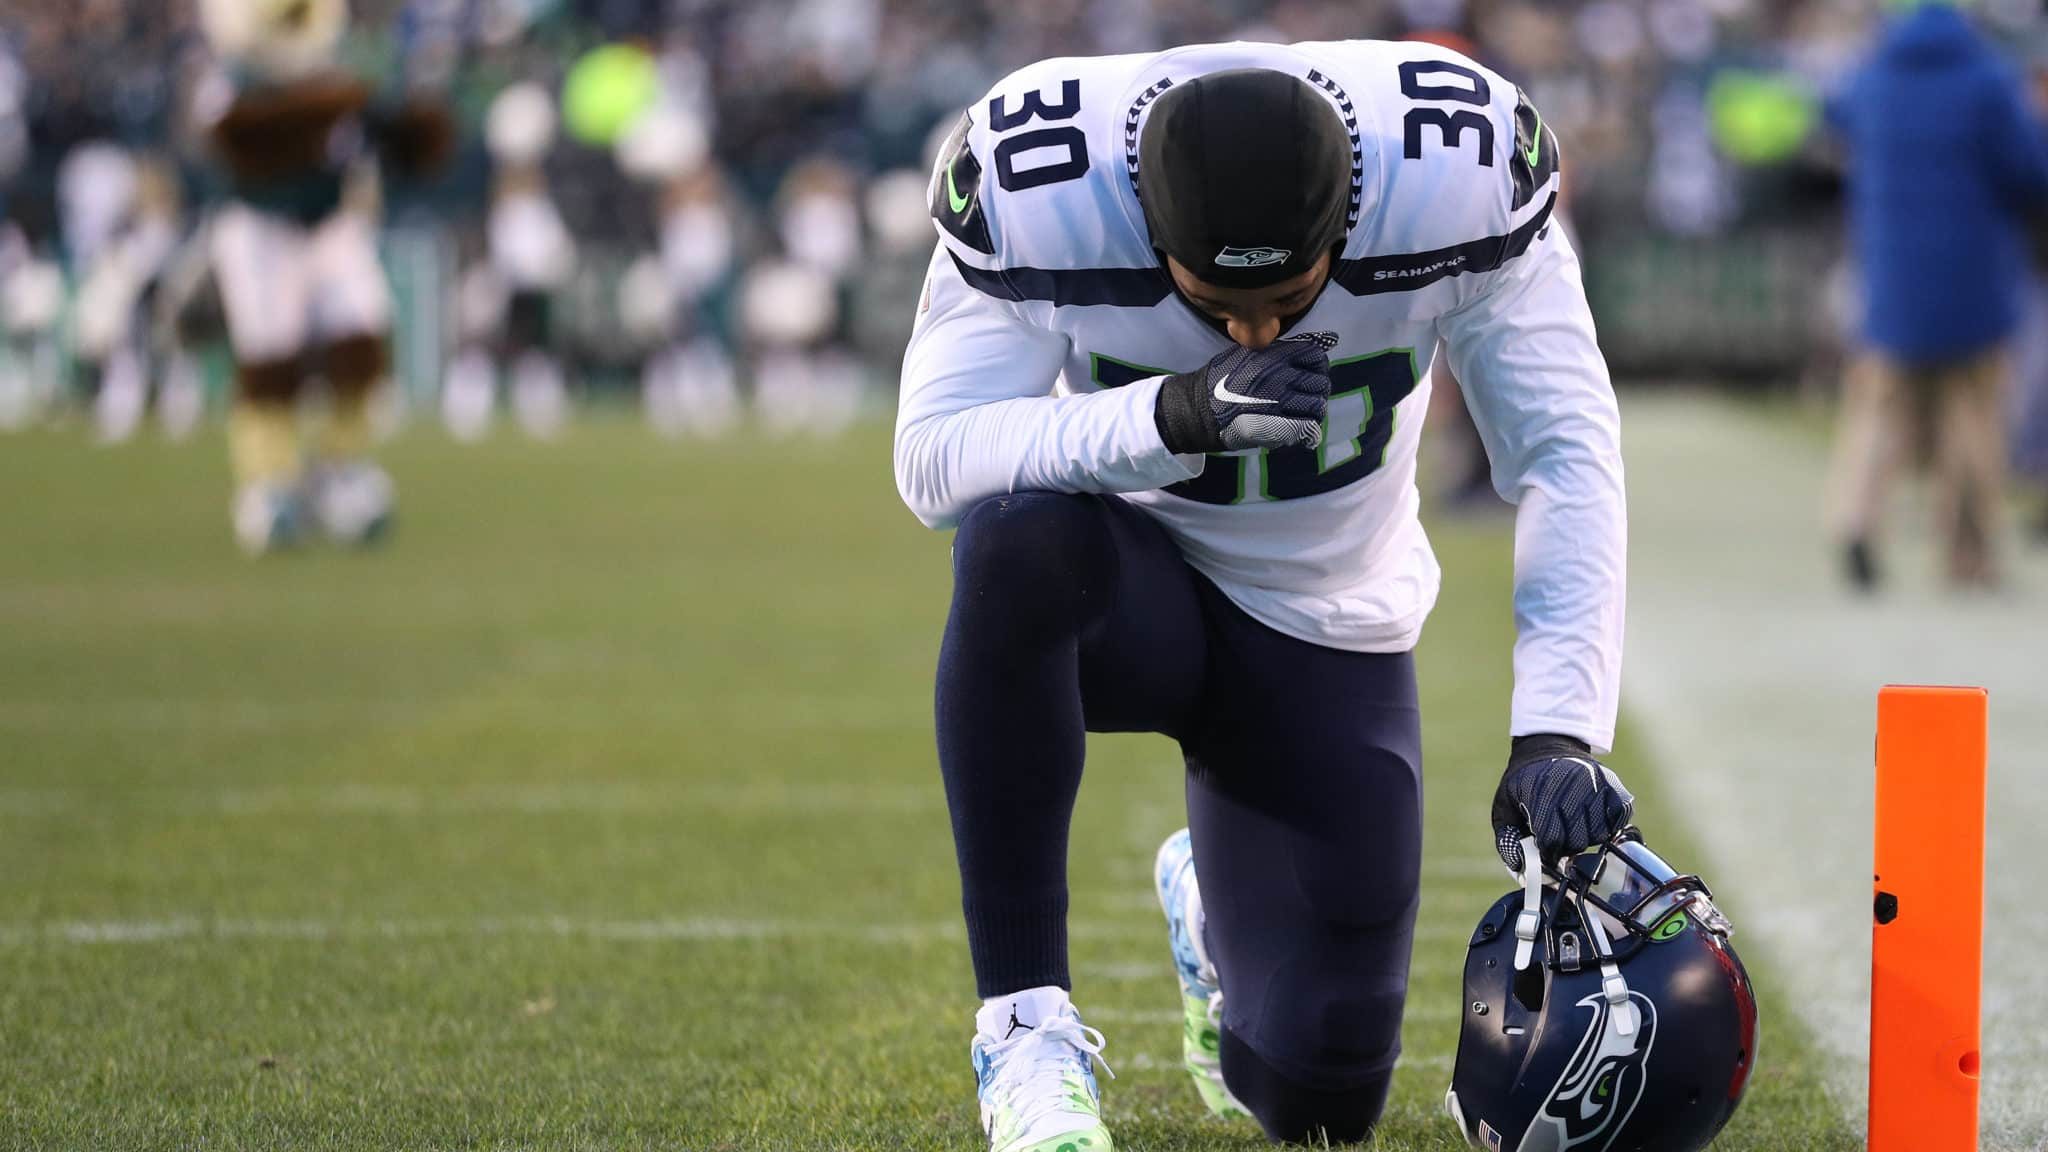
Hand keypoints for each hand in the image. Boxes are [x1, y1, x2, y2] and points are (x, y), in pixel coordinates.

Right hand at [1153, 331, 1333, 454]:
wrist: (1200, 410)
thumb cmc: (1220, 381)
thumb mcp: (1247, 354)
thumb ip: (1275, 352)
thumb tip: (1313, 343)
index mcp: (1274, 355)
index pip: (1315, 356)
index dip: (1317, 367)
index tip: (1310, 375)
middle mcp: (1281, 374)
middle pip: (1321, 382)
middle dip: (1316, 392)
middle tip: (1305, 400)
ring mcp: (1281, 400)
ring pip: (1317, 406)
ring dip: (1312, 413)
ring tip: (1300, 418)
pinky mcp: (1279, 425)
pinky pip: (1309, 428)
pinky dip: (1308, 433)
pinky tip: (1299, 434)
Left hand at [1492, 735, 1634, 873]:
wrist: (1549, 748)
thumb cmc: (1525, 784)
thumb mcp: (1505, 806)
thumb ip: (1507, 840)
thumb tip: (1521, 869)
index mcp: (1543, 790)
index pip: (1552, 838)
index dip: (1547, 852)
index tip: (1545, 850)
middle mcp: (1575, 786)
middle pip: (1577, 841)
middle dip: (1565, 845)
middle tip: (1558, 833)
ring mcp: (1599, 786)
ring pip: (1599, 836)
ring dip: (1586, 837)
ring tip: (1573, 823)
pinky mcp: (1617, 790)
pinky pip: (1617, 824)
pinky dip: (1606, 827)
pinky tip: (1591, 817)